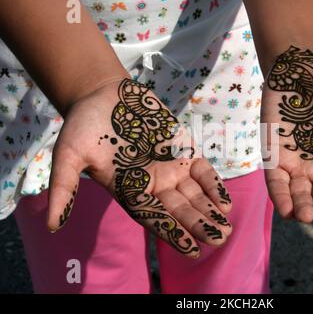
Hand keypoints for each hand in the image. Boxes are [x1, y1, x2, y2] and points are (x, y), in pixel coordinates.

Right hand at [47, 78, 232, 257]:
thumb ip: (64, 187)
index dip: (172, 233)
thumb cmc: (83, 126)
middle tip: (220, 240)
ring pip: (194, 194)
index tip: (192, 250)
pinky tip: (226, 202)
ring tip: (227, 228)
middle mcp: (153, 183)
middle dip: (199, 225)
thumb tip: (53, 225)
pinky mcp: (182, 149)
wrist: (102, 95)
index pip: (154, 217)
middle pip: (179, 209)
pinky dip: (213, 185)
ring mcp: (170, 167)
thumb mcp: (69, 156)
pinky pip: (202, 171)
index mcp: (129, 190)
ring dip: (210, 210)